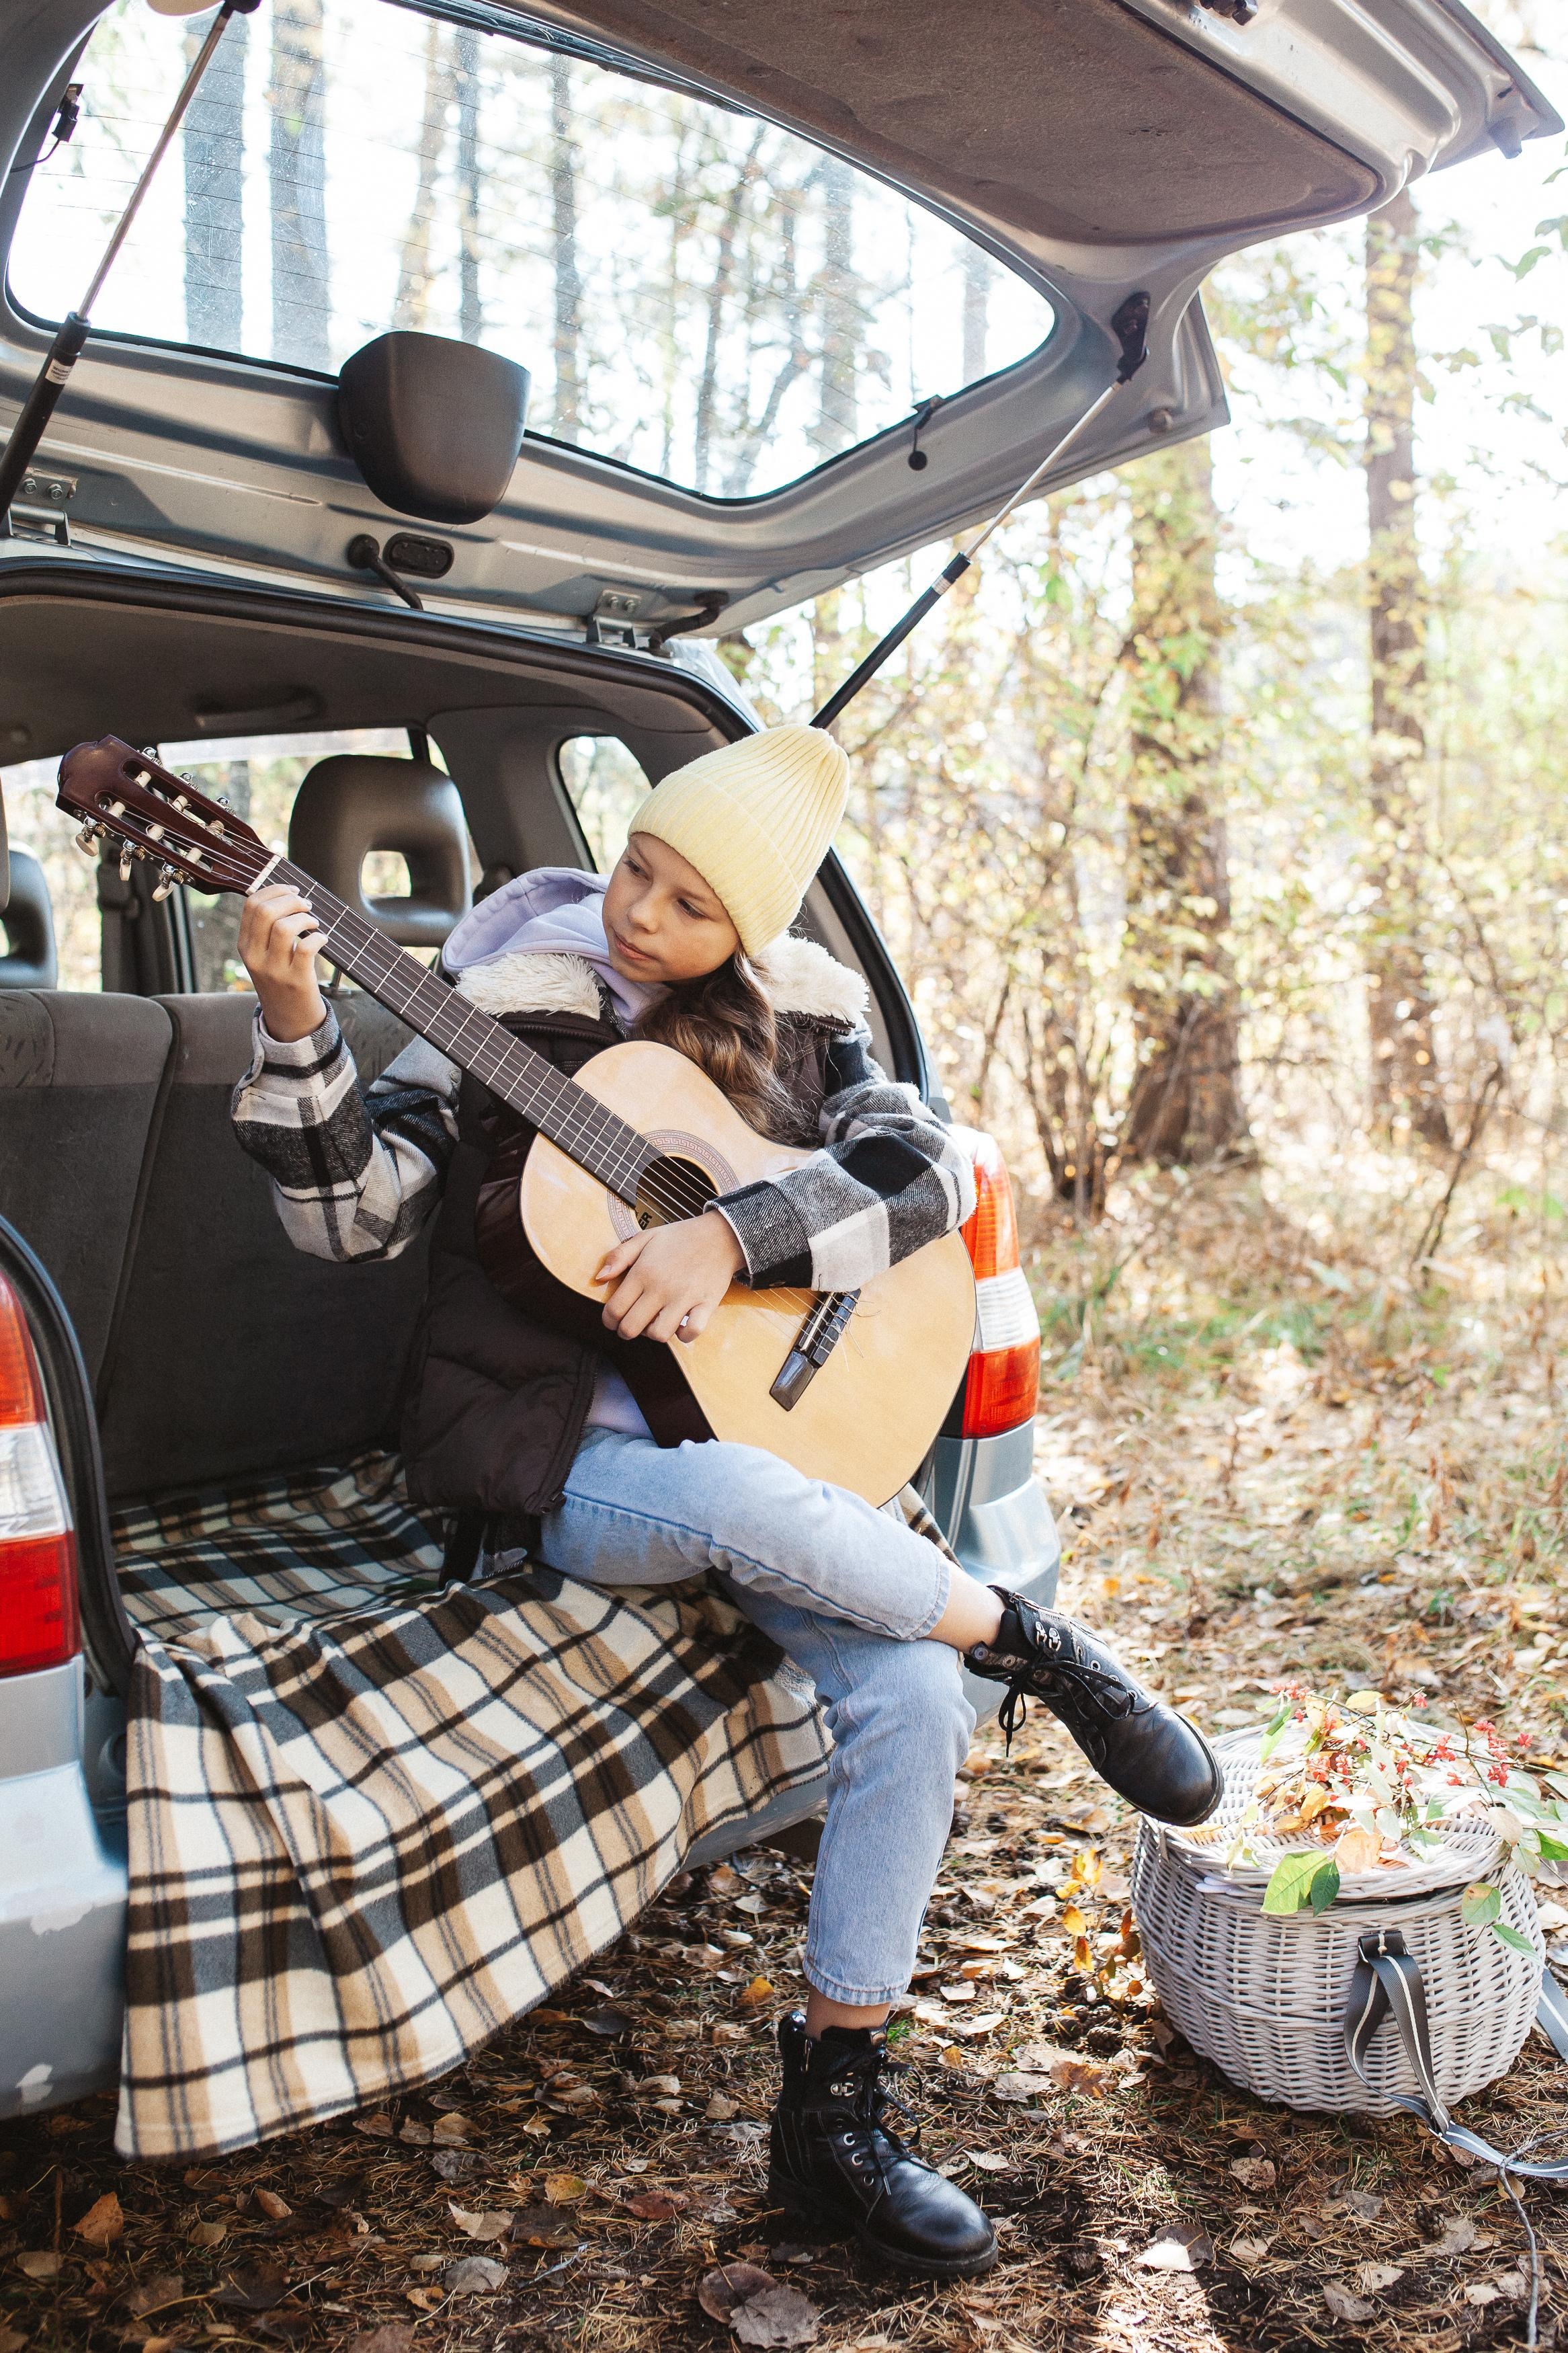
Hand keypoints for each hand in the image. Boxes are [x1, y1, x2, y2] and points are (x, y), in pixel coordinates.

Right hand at [238, 885, 328, 1041]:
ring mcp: (274, 970)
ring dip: (305, 917)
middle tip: (306, 905)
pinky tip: (322, 938)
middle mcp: (254, 957)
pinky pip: (305, 947)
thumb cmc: (281, 980)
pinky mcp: (296, 980)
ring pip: (284, 927)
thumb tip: (286, 894)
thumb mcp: (264, 956)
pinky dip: (317, 937)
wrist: (290, 1020)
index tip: (292, 890)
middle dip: (291, 900)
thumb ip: (267, 930)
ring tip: (314, 922)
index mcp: (245, 946)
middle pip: (265, 912)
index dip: (275, 890)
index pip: (251, 905)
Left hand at [594, 1214, 744, 1343]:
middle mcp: (661, 1288)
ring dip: (654, 1333)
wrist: (720, 1235)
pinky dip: (684, 1335)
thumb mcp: (645, 1237)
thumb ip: (618, 1256)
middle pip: (631, 1328)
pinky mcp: (706, 1305)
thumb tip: (599, 1278)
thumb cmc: (680, 1237)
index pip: (614, 1309)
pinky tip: (680, 1324)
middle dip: (626, 1331)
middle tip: (631, 1324)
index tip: (613, 1319)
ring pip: (659, 1335)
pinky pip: (691, 1333)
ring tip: (656, 1322)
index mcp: (643, 1272)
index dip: (608, 1320)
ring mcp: (685, 1298)